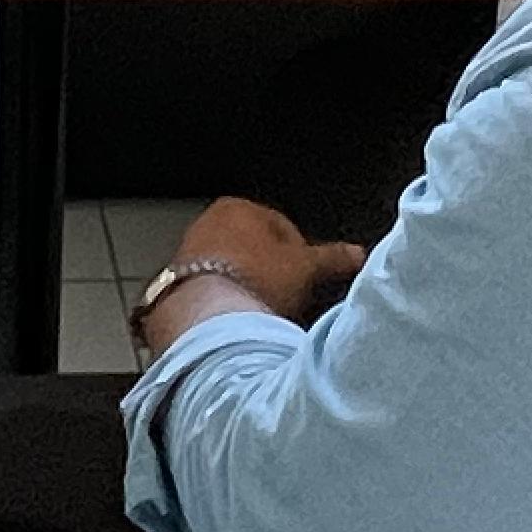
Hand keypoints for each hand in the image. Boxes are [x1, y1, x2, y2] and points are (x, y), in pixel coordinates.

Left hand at [139, 197, 370, 348]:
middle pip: (251, 249)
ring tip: (264, 315)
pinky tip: (239, 323)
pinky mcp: (175, 286)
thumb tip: (356, 255)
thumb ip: (333, 258)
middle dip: (272, 272)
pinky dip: (225, 306)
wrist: (209, 320)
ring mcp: (187, 255)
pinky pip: (210, 294)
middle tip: (290, 298)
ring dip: (248, 290)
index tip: (308, 278)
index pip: (279, 225)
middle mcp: (206, 225)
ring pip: (230, 272)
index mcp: (237, 207)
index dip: (301, 254)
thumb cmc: (254, 282)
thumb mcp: (306, 268)